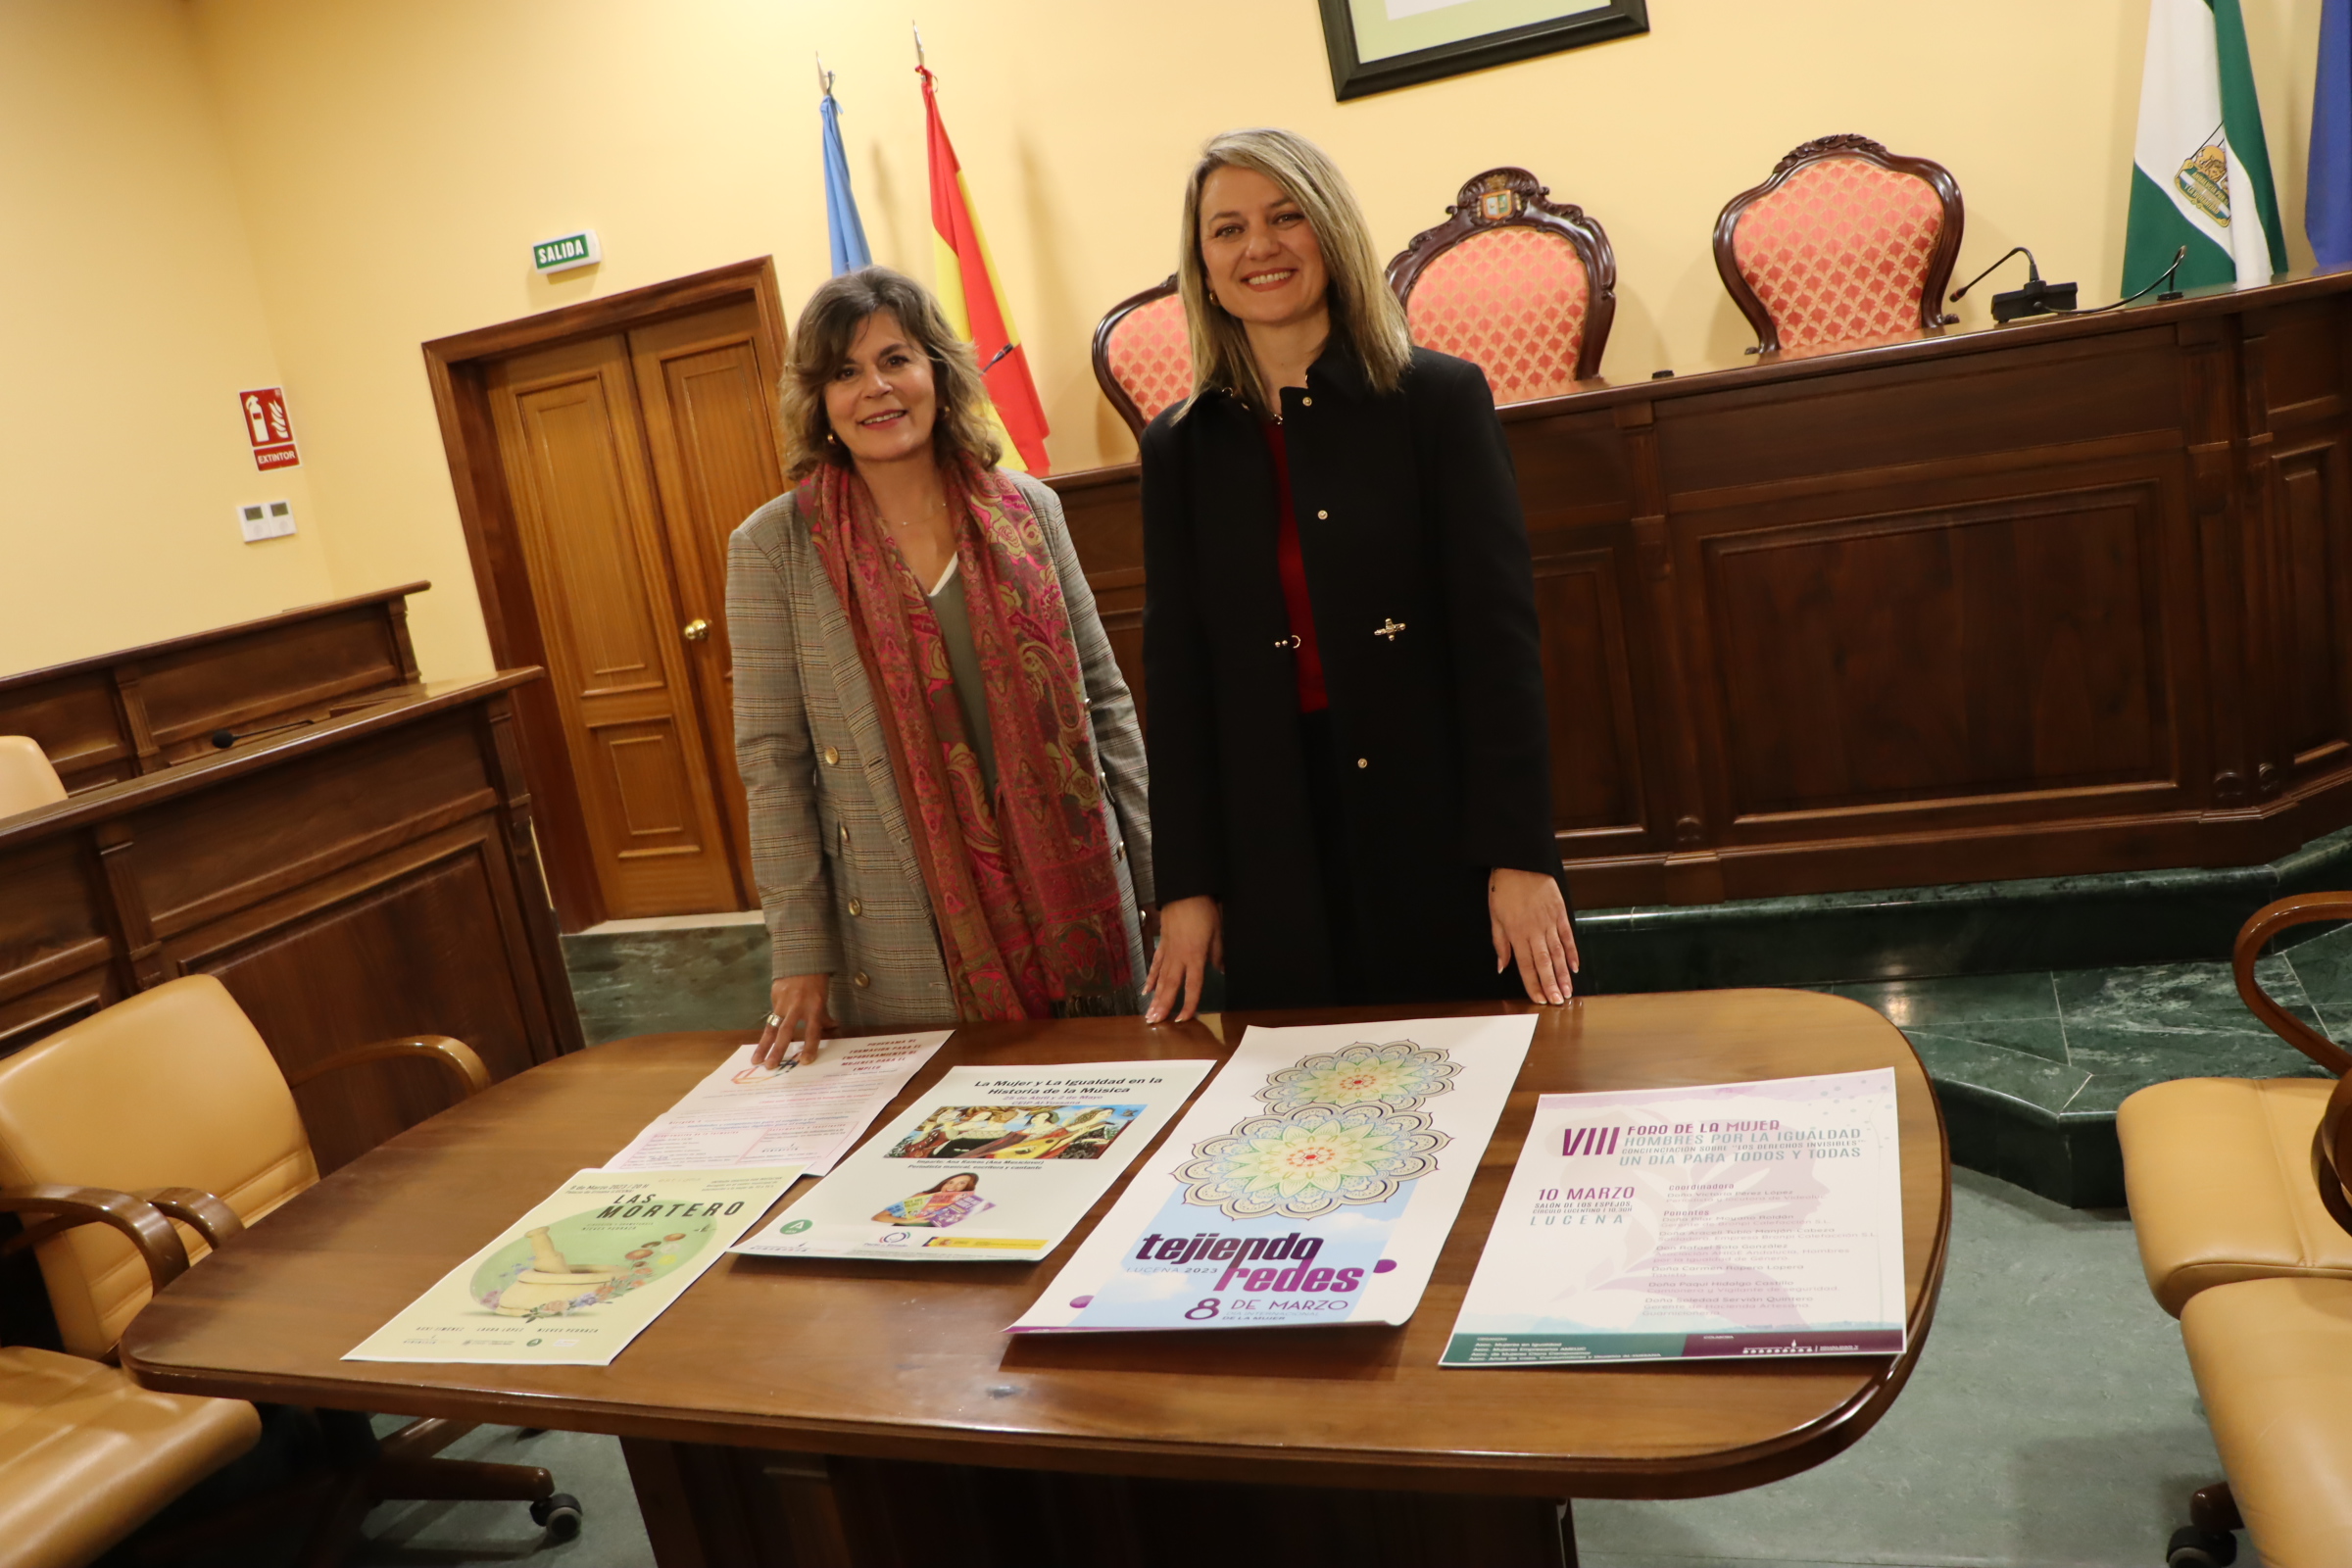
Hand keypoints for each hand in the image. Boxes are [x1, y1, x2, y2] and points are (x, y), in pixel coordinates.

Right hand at [755, 974, 832, 1067]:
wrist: (802, 959)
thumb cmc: (816, 981)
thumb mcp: (824, 997)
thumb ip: (824, 1015)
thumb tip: (833, 1027)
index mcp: (814, 1007)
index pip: (813, 1031)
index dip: (810, 1047)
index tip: (805, 1062)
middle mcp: (797, 1006)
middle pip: (786, 1032)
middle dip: (778, 1050)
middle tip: (771, 1067)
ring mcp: (783, 1002)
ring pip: (771, 1027)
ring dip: (763, 1045)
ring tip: (756, 1061)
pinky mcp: (773, 996)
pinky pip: (772, 1014)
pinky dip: (770, 1027)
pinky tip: (765, 1039)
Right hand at [1144, 895, 1221, 1023]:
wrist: (1185, 891)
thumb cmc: (1204, 910)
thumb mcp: (1218, 932)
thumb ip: (1217, 954)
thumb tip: (1221, 970)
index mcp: (1195, 956)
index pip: (1193, 986)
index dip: (1188, 1004)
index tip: (1182, 1019)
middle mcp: (1179, 958)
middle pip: (1170, 986)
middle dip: (1163, 1006)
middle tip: (1154, 1023)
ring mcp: (1168, 951)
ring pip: (1160, 979)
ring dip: (1154, 998)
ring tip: (1149, 1014)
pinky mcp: (1162, 943)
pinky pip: (1155, 964)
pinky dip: (1150, 978)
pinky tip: (1146, 990)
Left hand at [1490, 868, 1578, 1005]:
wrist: (1519, 862)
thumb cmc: (1503, 888)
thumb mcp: (1494, 917)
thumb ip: (1499, 943)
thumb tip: (1502, 967)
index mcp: (1517, 934)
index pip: (1526, 966)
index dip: (1533, 985)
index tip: (1540, 999)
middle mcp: (1535, 931)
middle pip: (1545, 964)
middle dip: (1552, 985)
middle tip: (1559, 1002)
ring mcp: (1550, 922)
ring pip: (1558, 954)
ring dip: (1563, 974)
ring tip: (1568, 991)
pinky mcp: (1560, 913)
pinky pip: (1567, 937)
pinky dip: (1572, 953)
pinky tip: (1575, 967)